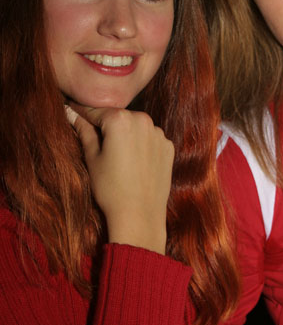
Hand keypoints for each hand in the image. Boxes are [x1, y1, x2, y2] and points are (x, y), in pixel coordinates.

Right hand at [66, 104, 173, 253]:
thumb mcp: (92, 158)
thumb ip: (84, 131)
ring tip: (116, 154)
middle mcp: (143, 120)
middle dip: (106, 125)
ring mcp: (158, 134)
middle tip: (94, 137)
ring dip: (126, 134)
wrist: (140, 214)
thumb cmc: (110, 188)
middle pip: (118, 117)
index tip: (72, 109)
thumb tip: (72, 114)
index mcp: (120, 120)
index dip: (83, 112)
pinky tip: (133, 161)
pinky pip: (150, 139)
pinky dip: (141, 144)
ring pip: (136, 127)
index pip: (96, 111)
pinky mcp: (168, 147)